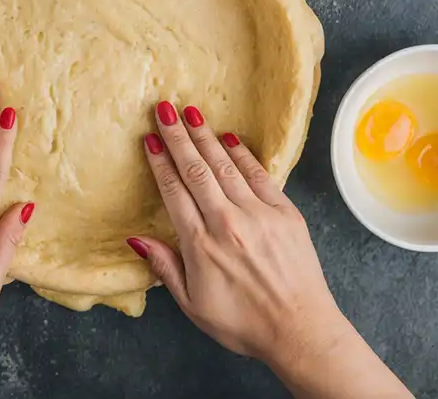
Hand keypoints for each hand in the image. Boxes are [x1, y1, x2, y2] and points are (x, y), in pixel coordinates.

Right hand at [129, 101, 410, 398]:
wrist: (300, 329)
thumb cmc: (243, 323)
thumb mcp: (192, 305)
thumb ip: (166, 268)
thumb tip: (137, 239)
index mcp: (201, 244)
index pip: (174, 191)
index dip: (159, 162)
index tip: (149, 139)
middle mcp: (228, 222)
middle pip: (196, 169)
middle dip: (178, 136)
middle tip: (164, 108)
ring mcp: (259, 214)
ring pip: (226, 166)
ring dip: (206, 137)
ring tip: (191, 112)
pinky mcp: (286, 213)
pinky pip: (260, 176)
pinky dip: (244, 155)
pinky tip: (230, 138)